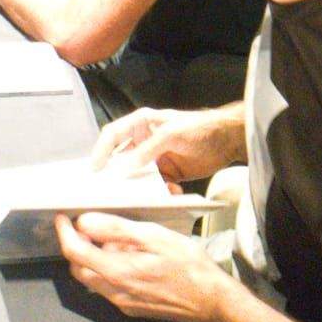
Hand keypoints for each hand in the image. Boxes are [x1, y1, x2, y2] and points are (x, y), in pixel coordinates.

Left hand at [55, 212, 231, 321]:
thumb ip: (116, 229)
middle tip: (84, 226)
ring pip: (92, 279)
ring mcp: (123, 302)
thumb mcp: (153, 236)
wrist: (212, 302)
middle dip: (75, 246)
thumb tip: (85, 221)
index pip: (74, 252)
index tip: (62, 217)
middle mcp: (115, 292)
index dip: (64, 232)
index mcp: (117, 272)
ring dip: (92, 258)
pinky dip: (107, 269)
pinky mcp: (132, 307)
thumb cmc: (188, 265)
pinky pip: (108, 287)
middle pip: (78, 268)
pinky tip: (127, 257)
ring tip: (111, 240)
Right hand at [90, 106, 245, 184]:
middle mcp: (144, 141)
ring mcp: (155, 159)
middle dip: (116, 174)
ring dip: (139, 187)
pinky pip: (156, 187)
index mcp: (140, 124)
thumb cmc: (199, 127)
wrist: (227, 140)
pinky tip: (173, 192)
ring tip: (141, 197)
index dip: (100, 151)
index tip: (94, 169)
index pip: (112, 135)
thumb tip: (125, 168)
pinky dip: (160, 192)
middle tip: (107, 190)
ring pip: (138, 176)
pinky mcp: (168, 174)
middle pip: (121, 159)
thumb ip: (147, 150)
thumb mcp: (170, 134)